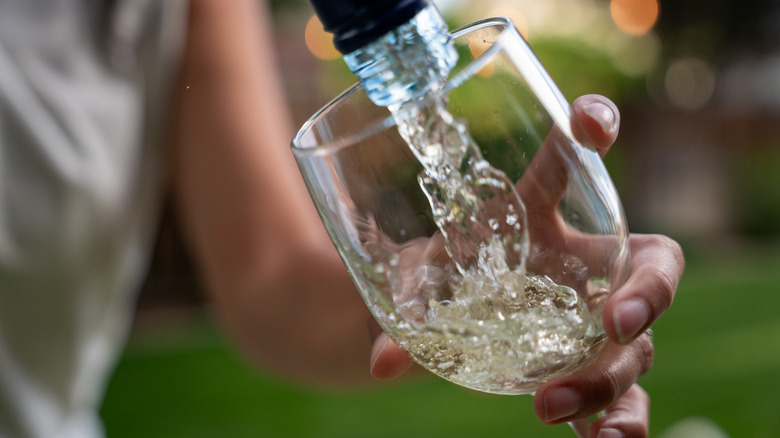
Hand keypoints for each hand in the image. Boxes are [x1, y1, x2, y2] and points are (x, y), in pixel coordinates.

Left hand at [368, 95, 683, 436]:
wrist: (443, 323)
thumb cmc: (440, 277)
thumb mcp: (419, 281)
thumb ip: (405, 310)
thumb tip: (382, 362)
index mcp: (542, 217)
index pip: (573, 161)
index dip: (594, 129)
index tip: (590, 120)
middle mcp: (583, 265)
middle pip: (648, 266)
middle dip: (645, 289)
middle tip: (612, 319)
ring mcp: (594, 320)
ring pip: (635, 346)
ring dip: (608, 377)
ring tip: (555, 405)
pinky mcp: (588, 368)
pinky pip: (623, 398)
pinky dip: (619, 424)